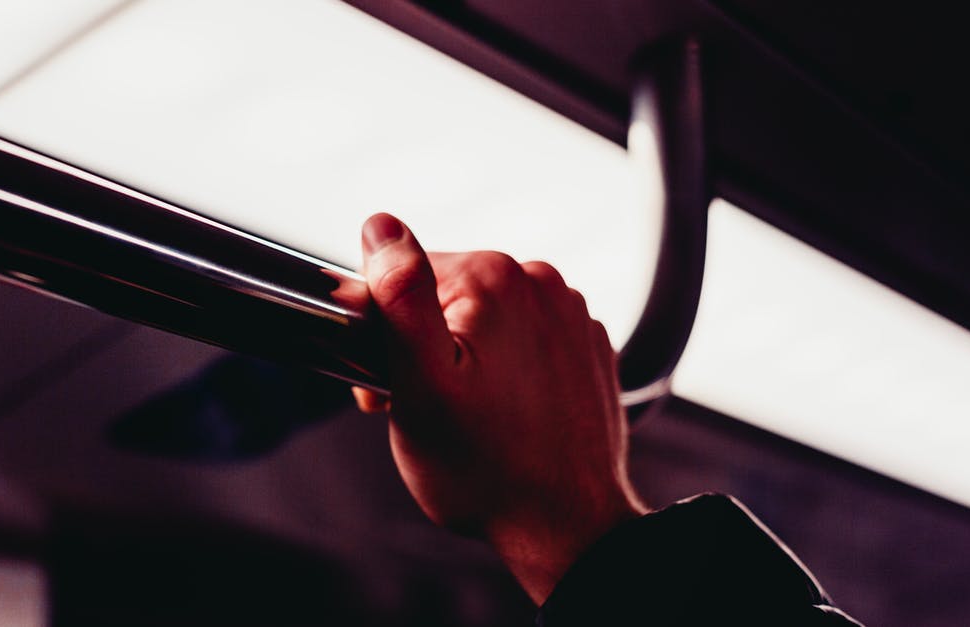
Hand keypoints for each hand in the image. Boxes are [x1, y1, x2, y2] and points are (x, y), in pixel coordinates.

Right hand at [353, 213, 646, 603]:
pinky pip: (527, 342)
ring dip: (468, 358)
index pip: (406, 275)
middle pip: (448, 296)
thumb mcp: (419, 383)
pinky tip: (507, 415)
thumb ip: (399, 297)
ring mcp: (572, 316)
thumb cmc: (484, 468)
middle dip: (427, 346)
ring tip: (470, 418)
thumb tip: (381, 226)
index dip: (386, 332)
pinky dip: (509, 370)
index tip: (392, 385)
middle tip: (427, 410)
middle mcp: (542, 282)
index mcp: (495, 277)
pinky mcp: (588, 348)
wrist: (566, 526)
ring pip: (487, 319)